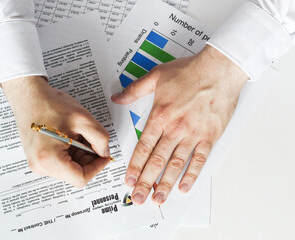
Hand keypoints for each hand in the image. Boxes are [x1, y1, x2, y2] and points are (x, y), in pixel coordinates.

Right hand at [2, 76, 109, 187]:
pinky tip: (71, 137)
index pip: (80, 178)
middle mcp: (40, 166)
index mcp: (49, 159)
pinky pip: (60, 162)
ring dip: (80, 155)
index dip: (97, 167)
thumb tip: (104, 152)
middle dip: (88, 159)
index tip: (104, 156)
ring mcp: (37, 163)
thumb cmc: (48, 104)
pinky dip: (71, 152)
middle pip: (74, 174)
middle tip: (93, 142)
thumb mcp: (83, 119)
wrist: (28, 96)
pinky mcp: (37, 158)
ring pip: (68, 168)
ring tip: (80, 135)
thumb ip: (100, 139)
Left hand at [112, 45, 247, 204]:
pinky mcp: (210, 136)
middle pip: (157, 161)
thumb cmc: (190, 71)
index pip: (143, 147)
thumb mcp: (156, 76)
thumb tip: (117, 97)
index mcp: (160, 116)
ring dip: (166, 184)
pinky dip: (191, 175)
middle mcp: (175, 128)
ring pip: (176, 165)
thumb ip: (135, 90)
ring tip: (157, 199)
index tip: (129, 180)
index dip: (135, 166)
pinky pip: (199, 160)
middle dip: (146, 182)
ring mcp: (193, 134)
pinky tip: (184, 187)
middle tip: (138, 198)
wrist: (219, 69)